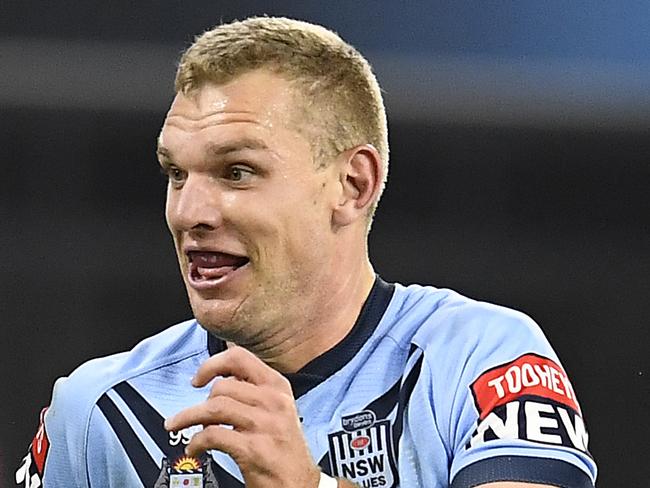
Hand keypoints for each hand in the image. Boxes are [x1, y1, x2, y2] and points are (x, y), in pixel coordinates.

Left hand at [164, 346, 320, 487]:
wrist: (298, 483)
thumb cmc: (285, 448)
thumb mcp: (277, 408)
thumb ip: (252, 391)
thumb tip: (220, 380)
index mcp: (277, 386)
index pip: (239, 358)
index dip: (212, 365)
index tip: (198, 378)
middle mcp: (273, 401)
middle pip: (222, 387)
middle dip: (201, 402)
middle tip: (196, 416)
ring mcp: (265, 425)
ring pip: (213, 408)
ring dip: (188, 417)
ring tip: (179, 426)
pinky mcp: (254, 449)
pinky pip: (213, 436)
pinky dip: (196, 442)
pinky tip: (194, 449)